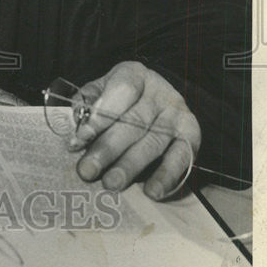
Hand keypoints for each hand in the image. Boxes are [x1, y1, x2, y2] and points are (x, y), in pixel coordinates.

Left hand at [70, 61, 200, 199]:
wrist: (159, 100)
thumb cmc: (121, 98)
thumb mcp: (102, 90)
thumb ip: (87, 103)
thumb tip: (74, 123)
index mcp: (135, 74)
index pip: (121, 91)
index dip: (100, 115)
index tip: (79, 140)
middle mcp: (159, 92)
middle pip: (135, 121)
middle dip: (108, 148)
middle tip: (87, 170)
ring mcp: (178, 114)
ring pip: (153, 142)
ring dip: (131, 165)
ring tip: (111, 183)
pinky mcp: (192, 136)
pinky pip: (181, 158)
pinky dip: (166, 176)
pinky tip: (151, 191)